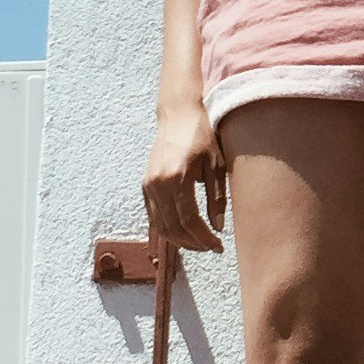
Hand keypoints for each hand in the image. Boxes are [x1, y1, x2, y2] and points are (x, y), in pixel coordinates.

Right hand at [141, 103, 226, 253]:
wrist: (178, 115)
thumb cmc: (201, 136)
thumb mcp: (216, 165)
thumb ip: (217, 198)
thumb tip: (217, 228)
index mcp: (177, 177)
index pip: (190, 220)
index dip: (204, 237)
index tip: (218, 246)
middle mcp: (158, 184)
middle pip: (173, 227)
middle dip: (193, 243)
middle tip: (210, 248)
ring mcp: (148, 185)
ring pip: (160, 225)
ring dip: (179, 240)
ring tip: (199, 243)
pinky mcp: (144, 184)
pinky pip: (154, 215)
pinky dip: (167, 228)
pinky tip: (183, 232)